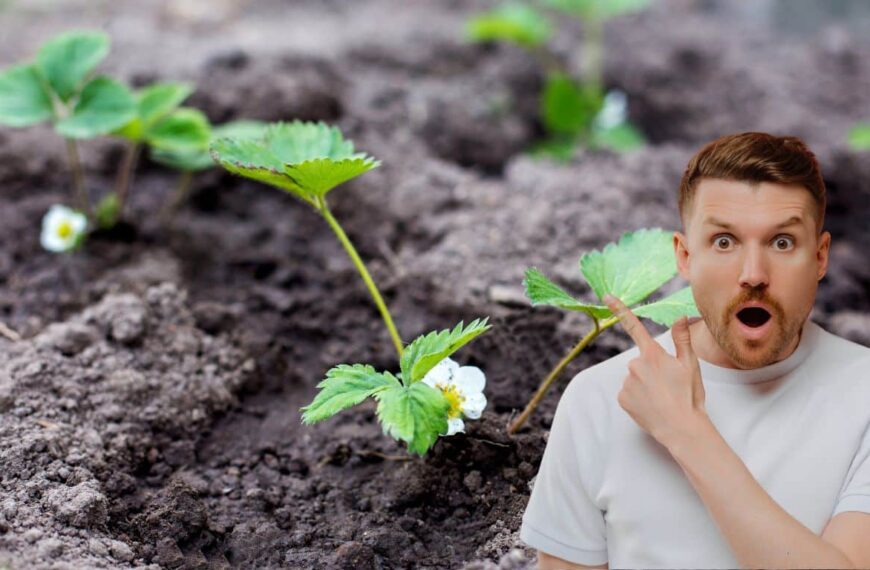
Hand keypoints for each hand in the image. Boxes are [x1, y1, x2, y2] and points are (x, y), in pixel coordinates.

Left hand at [604, 294, 707, 448]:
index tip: (607, 296)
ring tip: (662, 397)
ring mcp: (626, 382)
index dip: (620, 309)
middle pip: (641, 361)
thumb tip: (679, 316)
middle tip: (669, 385)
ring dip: (645, 385)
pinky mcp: (621, 398)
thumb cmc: (689, 396)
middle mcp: (635, 365)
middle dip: (652, 369)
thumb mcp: (690, 365)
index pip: (634, 326)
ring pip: (635, 378)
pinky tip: (651, 405)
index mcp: (652, 354)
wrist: (681, 428)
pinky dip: (638, 397)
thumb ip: (682, 339)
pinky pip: (628, 392)